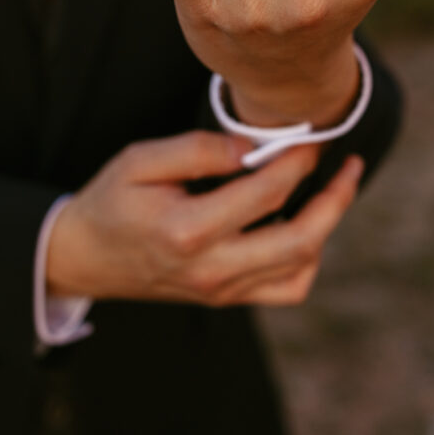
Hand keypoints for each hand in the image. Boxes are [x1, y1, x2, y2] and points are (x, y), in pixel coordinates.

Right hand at [45, 130, 363, 306]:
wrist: (85, 258)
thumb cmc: (110, 200)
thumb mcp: (139, 160)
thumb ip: (198, 149)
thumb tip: (254, 146)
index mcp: (188, 230)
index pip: (267, 193)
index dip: (298, 160)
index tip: (311, 135)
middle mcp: (212, 269)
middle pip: (301, 240)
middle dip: (336, 197)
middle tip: (349, 163)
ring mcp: (222, 291)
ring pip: (301, 267)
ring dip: (327, 226)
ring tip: (333, 189)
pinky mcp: (226, 299)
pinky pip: (286, 288)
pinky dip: (306, 259)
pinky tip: (301, 226)